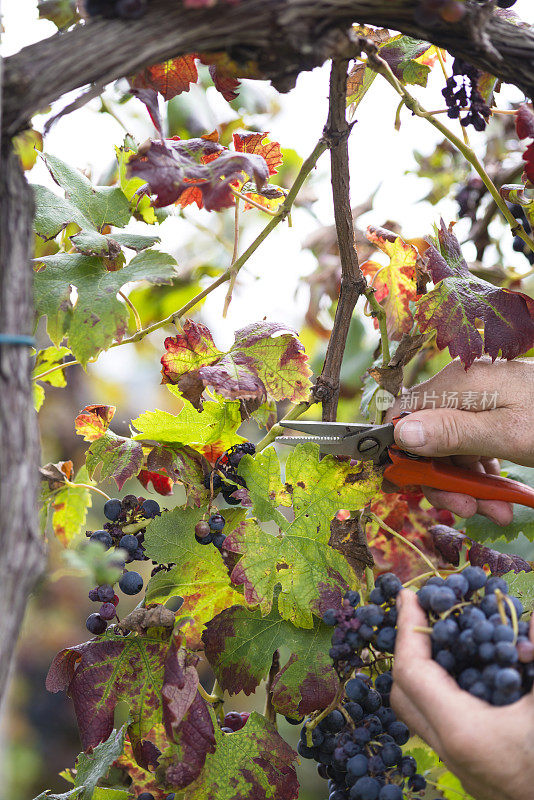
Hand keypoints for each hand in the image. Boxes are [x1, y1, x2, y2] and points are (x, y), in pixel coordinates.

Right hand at [387, 358, 533, 524]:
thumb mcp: (507, 435)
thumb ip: (453, 433)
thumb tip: (400, 433)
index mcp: (459, 384)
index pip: (404, 415)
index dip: (403, 453)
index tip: (417, 486)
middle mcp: (463, 388)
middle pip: (427, 437)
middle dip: (442, 478)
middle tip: (466, 509)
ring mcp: (479, 401)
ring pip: (450, 447)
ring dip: (465, 483)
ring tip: (494, 510)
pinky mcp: (494, 415)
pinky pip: (472, 447)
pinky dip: (481, 474)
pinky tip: (500, 496)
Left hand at [391, 590, 533, 799]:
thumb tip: (533, 620)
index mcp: (462, 730)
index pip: (411, 671)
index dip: (407, 628)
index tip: (408, 596)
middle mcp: (449, 749)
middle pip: (403, 691)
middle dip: (407, 647)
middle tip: (423, 613)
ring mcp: (458, 764)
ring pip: (418, 711)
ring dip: (423, 670)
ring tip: (443, 637)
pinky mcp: (472, 771)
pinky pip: (439, 725)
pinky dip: (442, 693)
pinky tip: (468, 672)